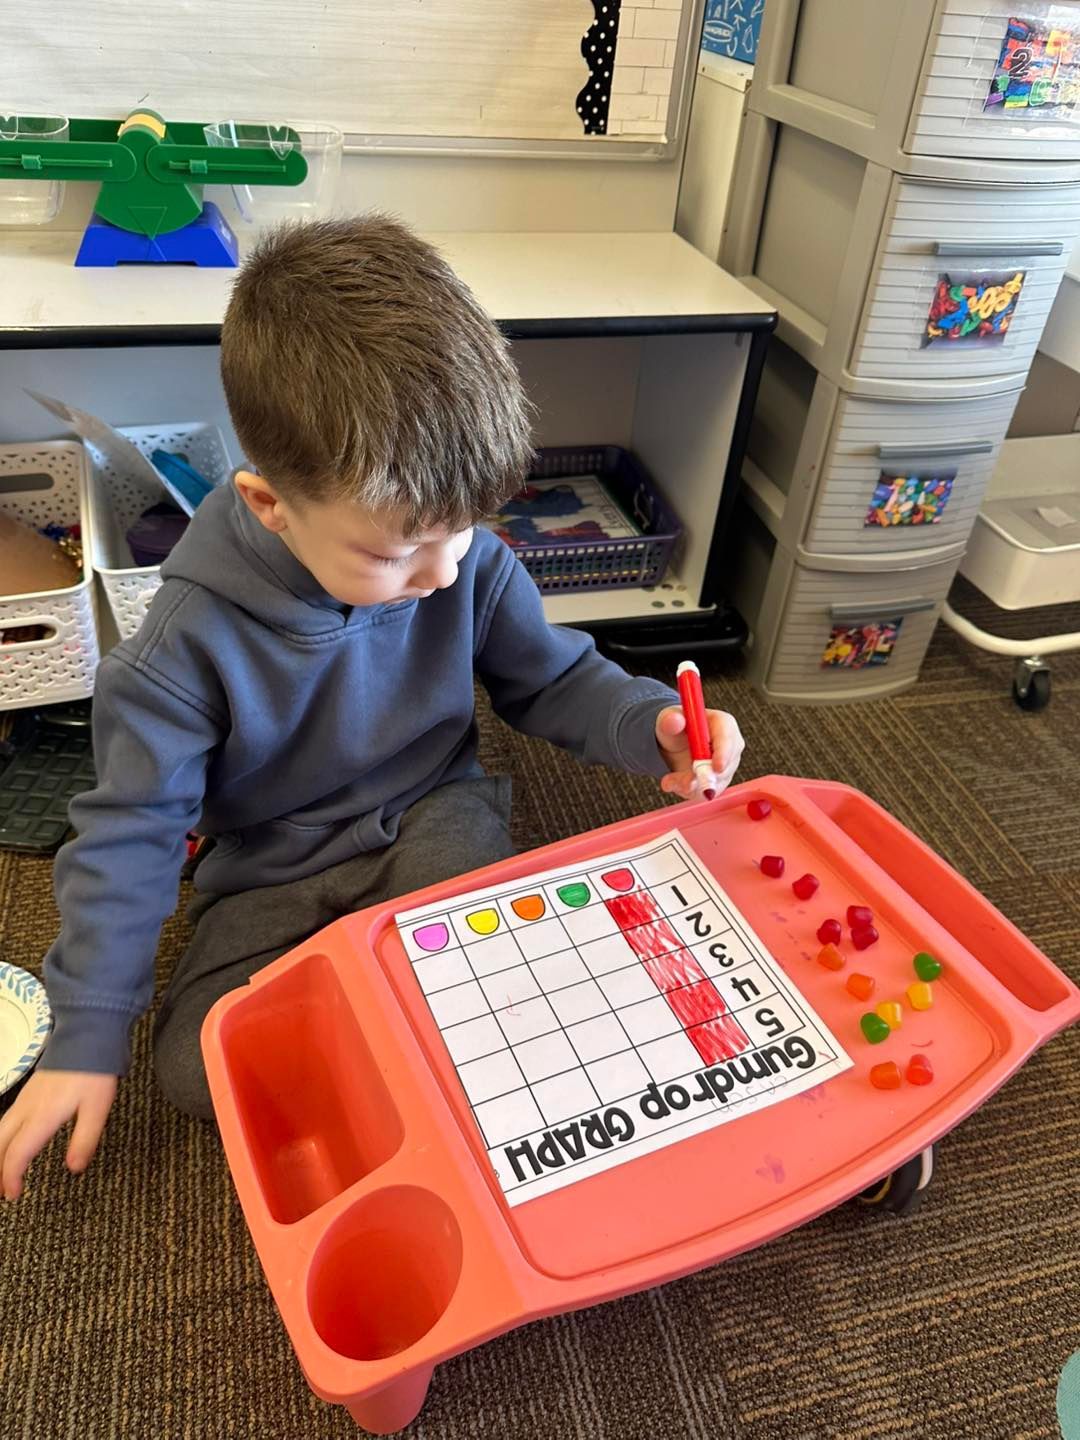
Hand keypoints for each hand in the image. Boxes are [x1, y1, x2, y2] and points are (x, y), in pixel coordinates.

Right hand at [0, 1068, 116, 1199]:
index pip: (18, 1153)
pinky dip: (2, 1138)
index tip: (13, 1194)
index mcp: (43, 1116)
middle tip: (2, 1190)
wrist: (87, 1036)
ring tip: (2, 1173)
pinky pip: (6, 1120)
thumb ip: (85, 1139)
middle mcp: (27, 1109)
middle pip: (0, 1144)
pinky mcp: (28, 1093)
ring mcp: (25, 1099)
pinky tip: (9, 1143)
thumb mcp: (98, 1109)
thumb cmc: (93, 1072)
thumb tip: (74, 1168)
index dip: (11, 1177)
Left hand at [655, 706, 744, 800]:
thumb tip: (674, 721)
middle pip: (728, 765)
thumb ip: (670, 720)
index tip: (716, 767)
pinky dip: (689, 791)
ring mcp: (727, 766)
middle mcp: (730, 746)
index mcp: (723, 724)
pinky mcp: (718, 782)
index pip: (729, 738)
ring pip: (716, 783)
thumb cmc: (676, 727)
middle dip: (707, 777)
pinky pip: (707, 792)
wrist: (673, 744)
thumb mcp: (668, 720)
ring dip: (692, 786)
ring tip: (670, 781)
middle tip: (686, 783)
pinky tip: (674, 783)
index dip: (724, 754)